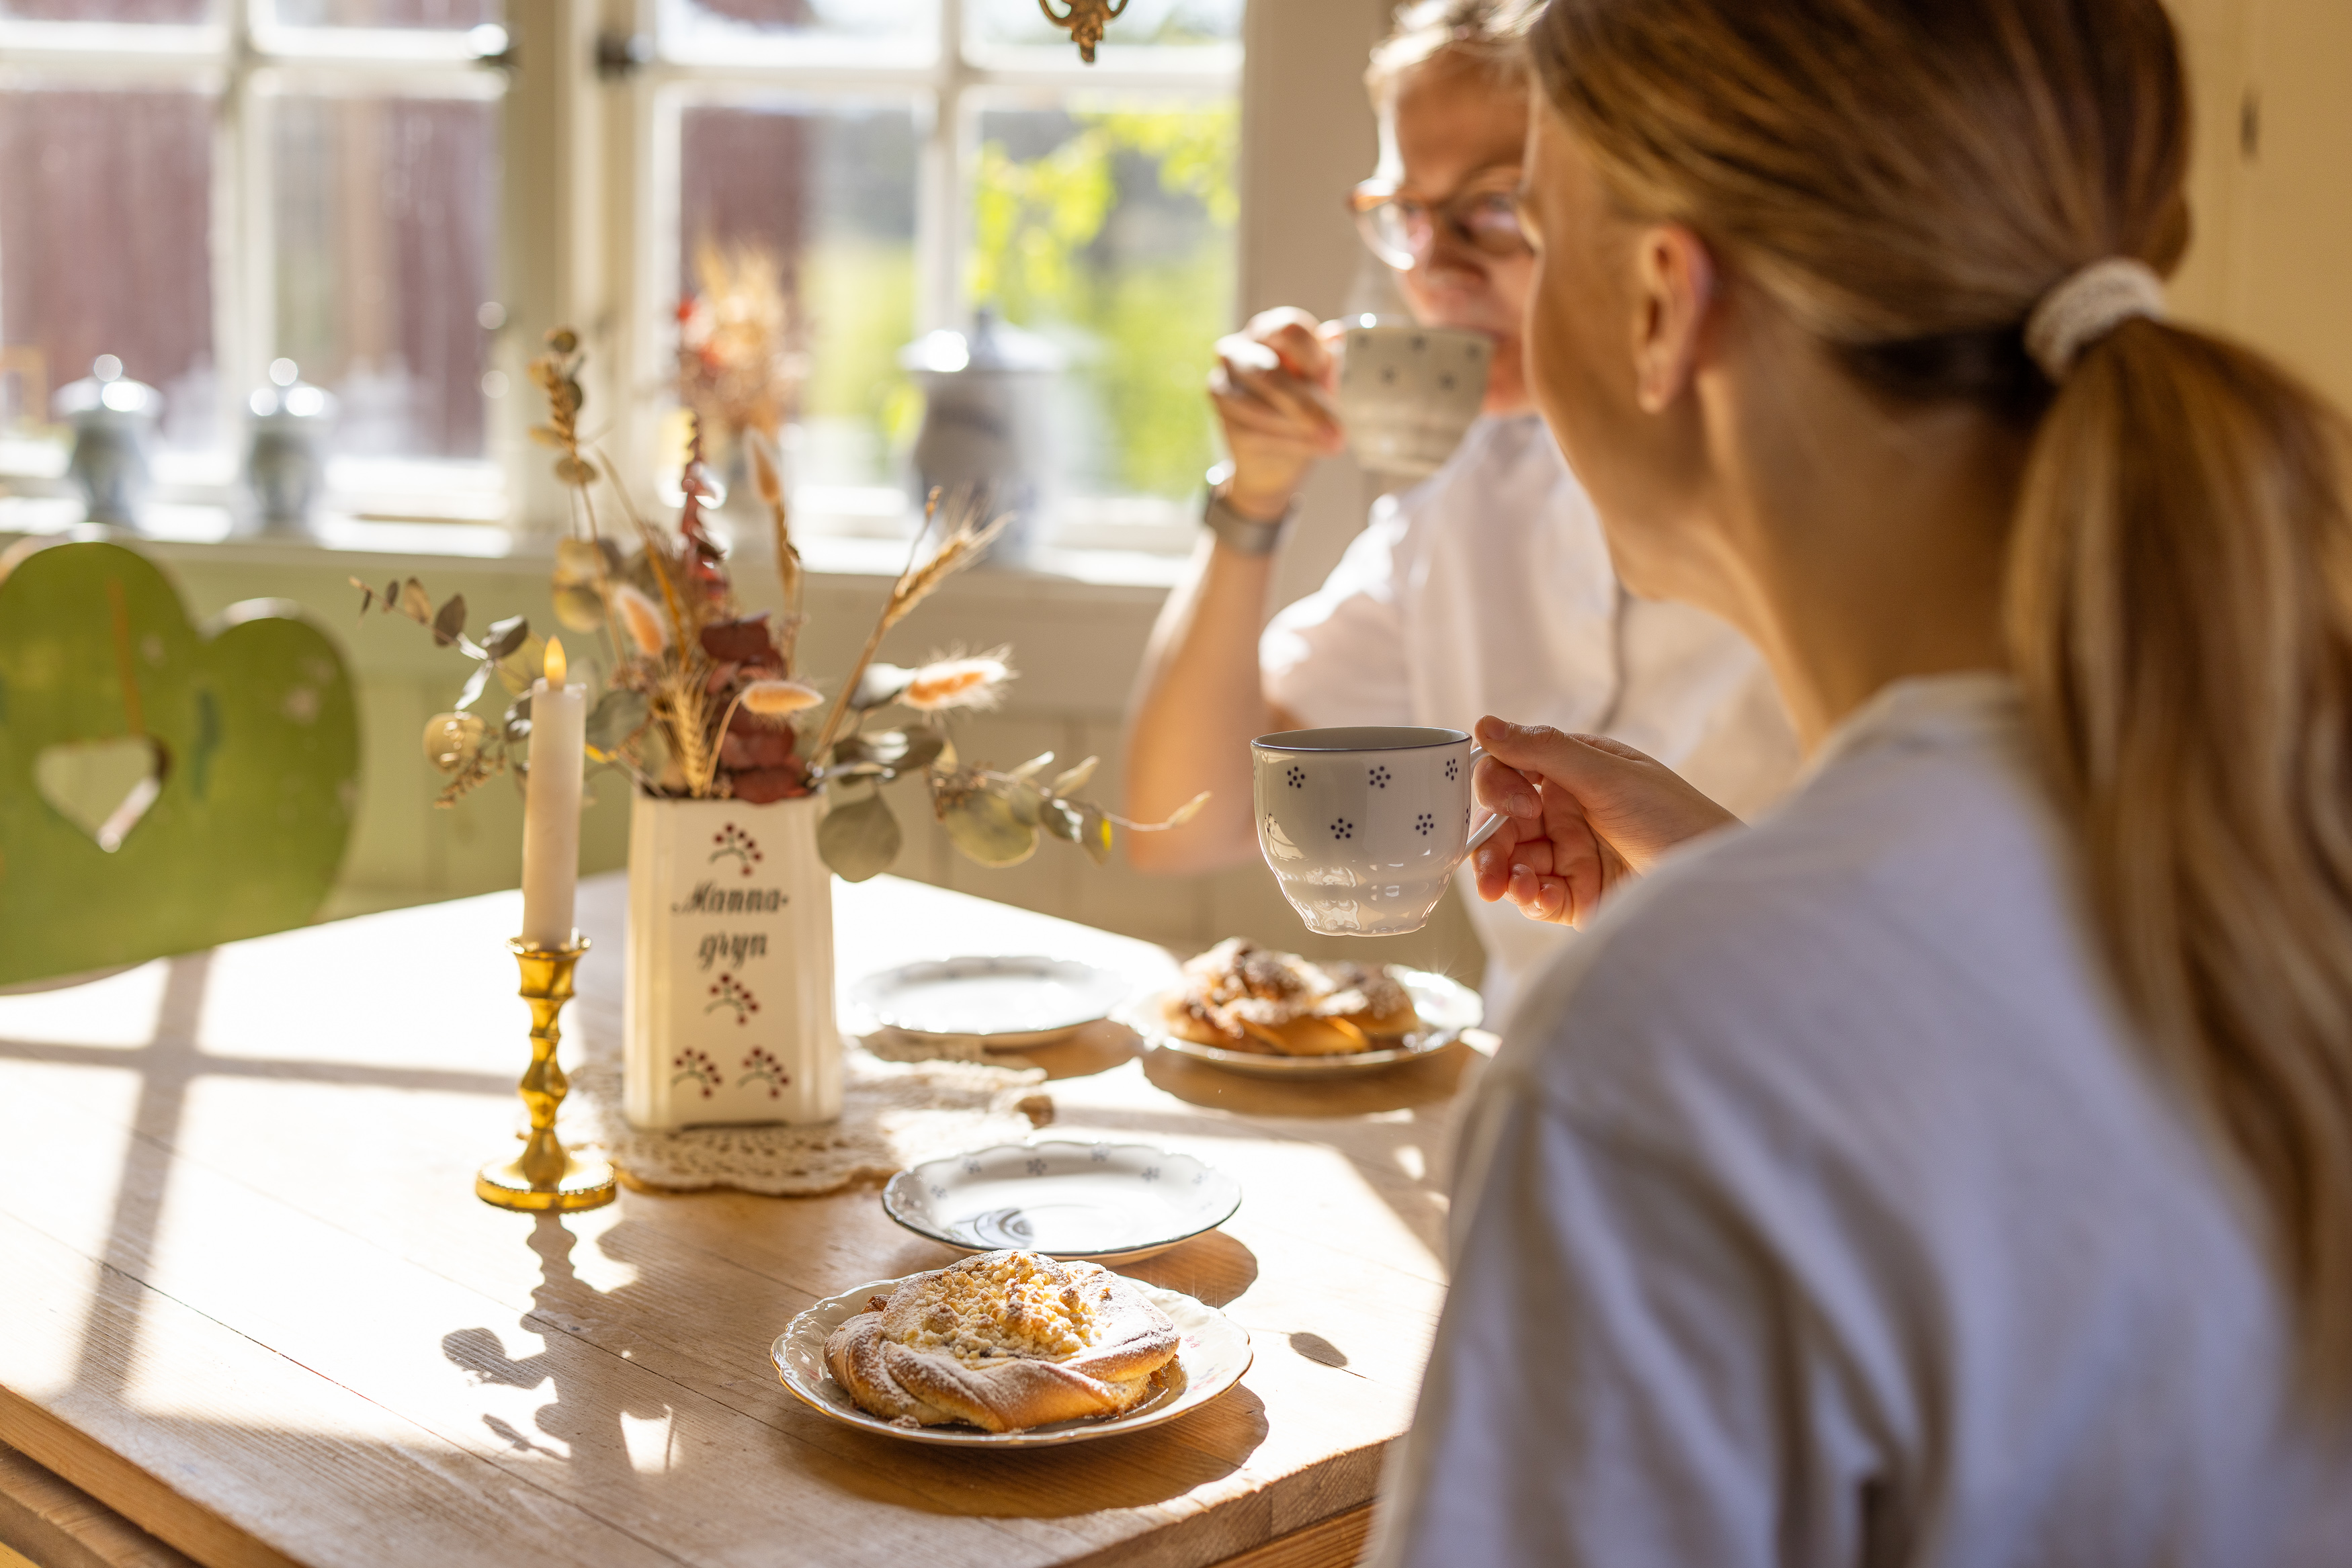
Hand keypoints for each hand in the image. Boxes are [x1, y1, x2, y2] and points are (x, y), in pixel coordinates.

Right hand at [1206, 307, 1345, 518]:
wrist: (1274, 457)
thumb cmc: (1300, 408)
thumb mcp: (1321, 385)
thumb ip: (1326, 363)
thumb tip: (1335, 333)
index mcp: (1268, 329)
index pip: (1289, 329)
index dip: (1313, 357)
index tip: (1329, 382)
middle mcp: (1237, 349)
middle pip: (1270, 373)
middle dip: (1308, 407)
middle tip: (1338, 433)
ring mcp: (1222, 382)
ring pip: (1262, 408)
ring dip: (1300, 430)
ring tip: (1329, 443)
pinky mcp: (1221, 415)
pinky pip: (1255, 433)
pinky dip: (1288, 444)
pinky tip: (1308, 449)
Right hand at [1469, 716, 1741, 926]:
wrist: (1717, 883)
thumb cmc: (1676, 818)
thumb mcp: (1609, 777)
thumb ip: (1545, 751)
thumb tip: (1484, 724)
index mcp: (1573, 771)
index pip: (1510, 771)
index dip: (1500, 788)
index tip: (1521, 806)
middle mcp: (1566, 811)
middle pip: (1502, 823)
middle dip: (1489, 845)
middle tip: (1489, 872)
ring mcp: (1570, 854)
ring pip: (1512, 862)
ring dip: (1504, 875)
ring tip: (1512, 888)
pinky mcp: (1576, 896)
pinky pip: (1534, 895)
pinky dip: (1528, 897)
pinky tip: (1540, 897)